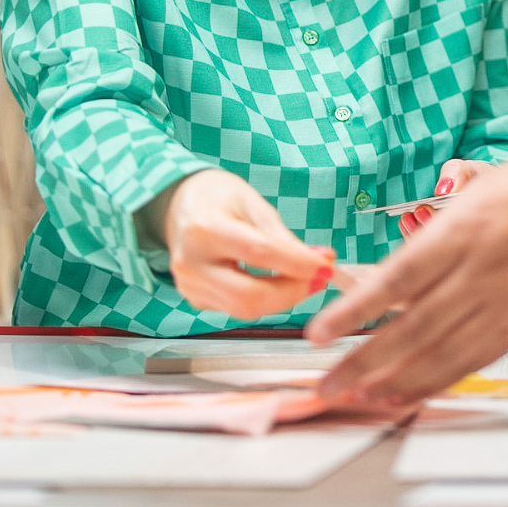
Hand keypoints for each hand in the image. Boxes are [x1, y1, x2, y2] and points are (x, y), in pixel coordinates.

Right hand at [159, 169, 332, 319]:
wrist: (180, 205)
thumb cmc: (220, 198)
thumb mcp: (254, 204)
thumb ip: (283, 237)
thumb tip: (319, 262)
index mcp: (205, 229)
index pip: (259, 253)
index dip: (298, 264)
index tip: (327, 266)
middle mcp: (191, 264)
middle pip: (248, 296)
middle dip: (292, 292)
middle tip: (321, 278)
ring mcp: (189, 286)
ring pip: (244, 308)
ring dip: (283, 298)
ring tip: (308, 278)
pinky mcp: (195, 299)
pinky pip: (236, 308)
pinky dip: (266, 299)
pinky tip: (282, 283)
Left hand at [307, 151, 507, 403]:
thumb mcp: (488, 179)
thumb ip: (448, 200)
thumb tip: (418, 217)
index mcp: (466, 228)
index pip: (398, 278)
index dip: (356, 309)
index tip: (321, 330)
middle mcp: (480, 270)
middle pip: (411, 327)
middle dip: (362, 361)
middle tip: (328, 384)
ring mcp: (502, 302)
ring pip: (438, 353)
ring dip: (393, 380)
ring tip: (359, 397)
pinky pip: (472, 360)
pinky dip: (437, 380)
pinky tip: (410, 391)